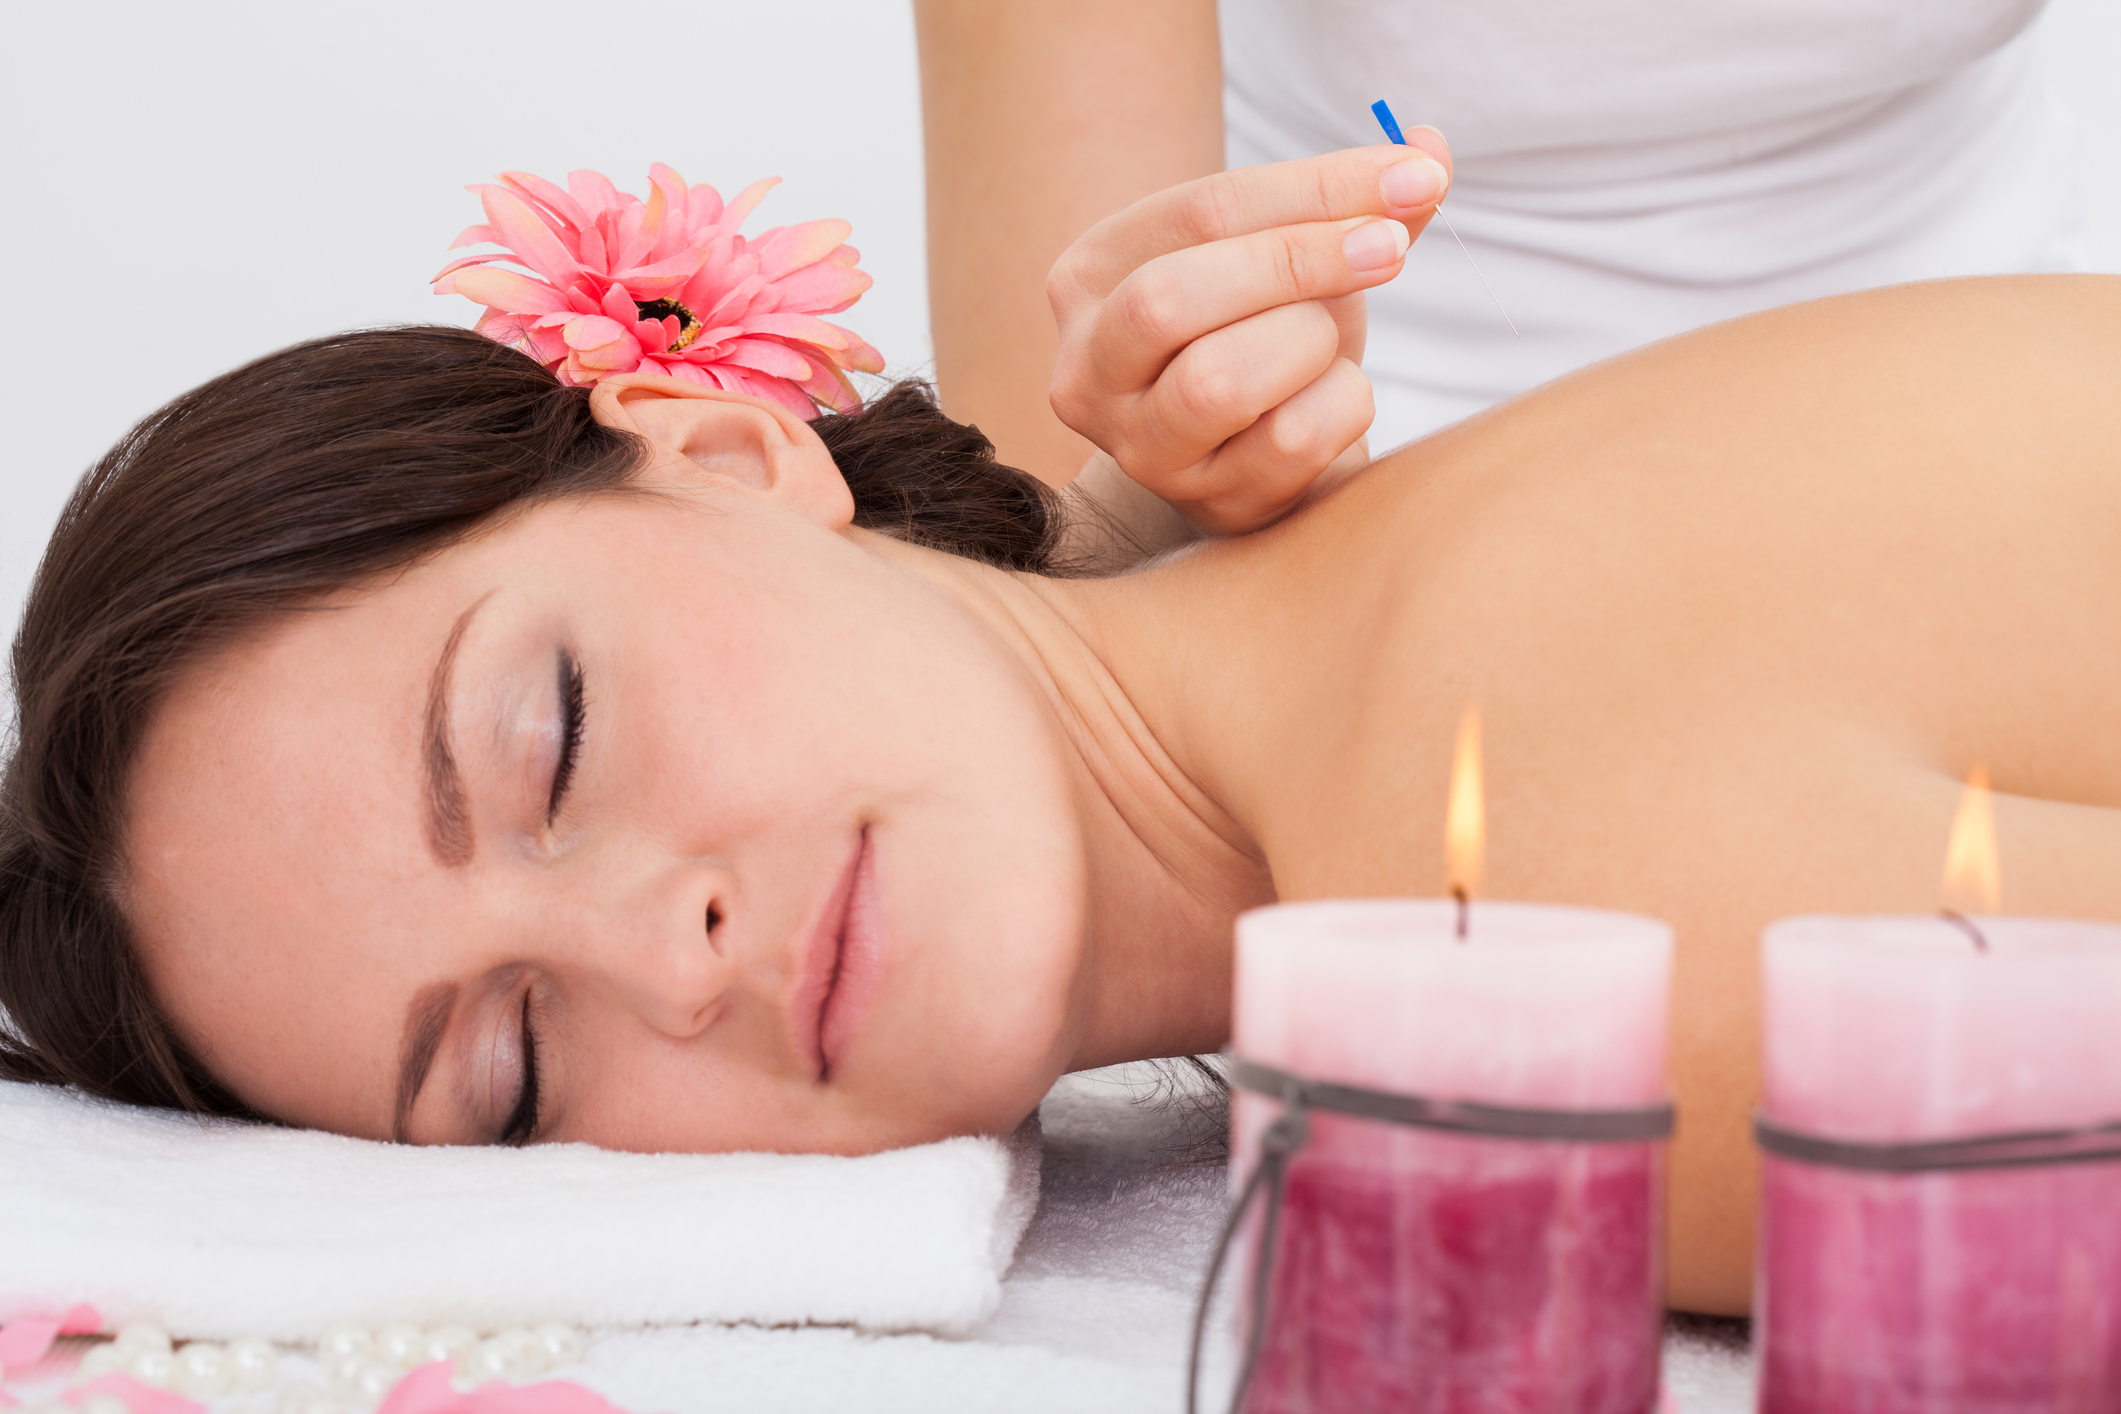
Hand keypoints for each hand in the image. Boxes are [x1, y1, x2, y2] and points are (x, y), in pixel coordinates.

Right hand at [1046, 138, 1451, 535]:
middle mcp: (1088, 369)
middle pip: (1169, 299)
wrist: (1266, 447)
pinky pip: (1291, 443)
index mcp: (1090, 277)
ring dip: (1311, 346)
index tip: (1413, 175)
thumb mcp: (1298, 253)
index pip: (1199, 212)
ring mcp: (1140, 449)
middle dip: (1298, 263)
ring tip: (1330, 344)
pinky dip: (1341, 405)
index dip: (1315, 187)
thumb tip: (1428, 146)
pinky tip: (1333, 400)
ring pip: (1220, 381)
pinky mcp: (1206, 506)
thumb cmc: (1271, 330)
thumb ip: (1357, 202)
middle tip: (1390, 249)